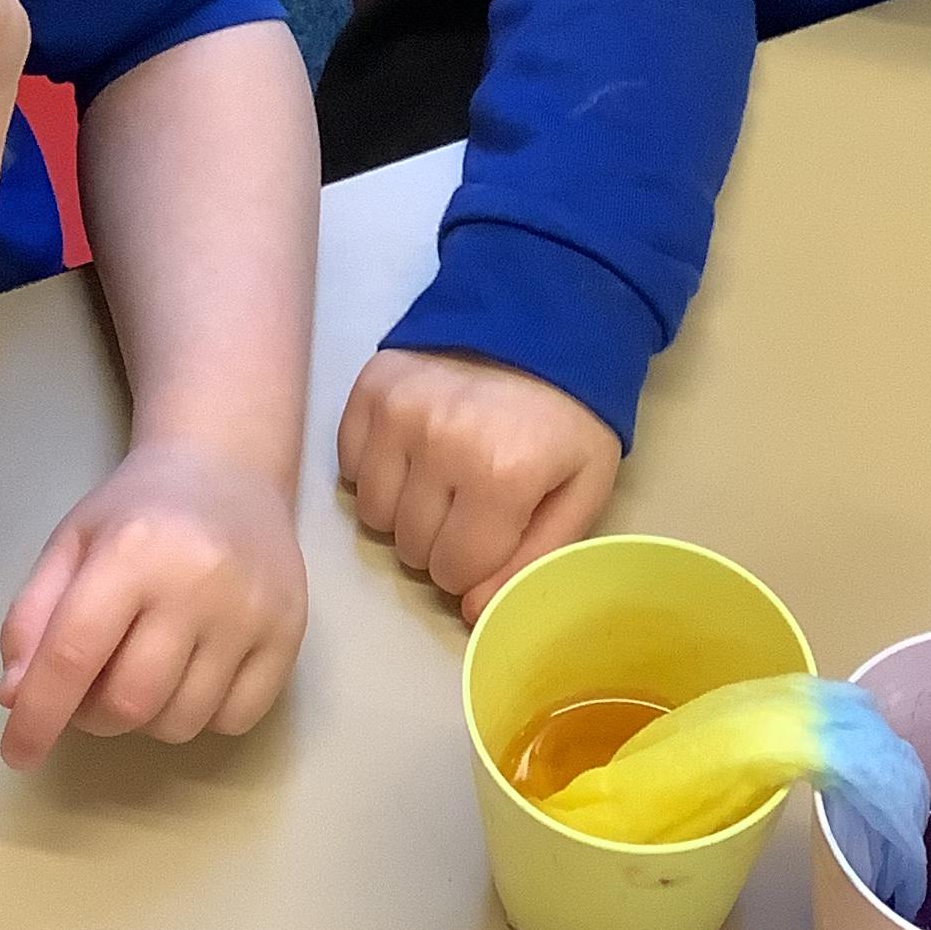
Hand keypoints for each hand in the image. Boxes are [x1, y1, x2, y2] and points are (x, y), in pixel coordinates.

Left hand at [0, 438, 306, 768]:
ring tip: (143, 672)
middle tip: (90, 689)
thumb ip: (31, 620)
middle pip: (130, 701)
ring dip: (146, 719)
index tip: (18, 754)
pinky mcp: (290, 633)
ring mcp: (252, 611)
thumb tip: (18, 700)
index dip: (38, 716)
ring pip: (182, 721)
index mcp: (132, 551)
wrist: (229, 472)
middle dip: (94, 717)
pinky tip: (192, 674)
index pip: (74, 655)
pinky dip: (202, 716)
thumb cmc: (137, 512)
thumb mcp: (70, 546)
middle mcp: (198, 582)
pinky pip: (235, 719)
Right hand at [338, 349, 620, 622]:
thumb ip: (532, 559)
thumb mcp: (581, 491)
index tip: (496, 534)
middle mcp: (440, 444)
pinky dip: (377, 472)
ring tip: (443, 478)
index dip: (476, 566)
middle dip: (443, 542)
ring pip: (373, 515)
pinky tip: (415, 450)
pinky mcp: (369, 388)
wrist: (542, 318)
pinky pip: (349, 469)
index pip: (454, 572)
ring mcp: (397, 413)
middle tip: (472, 505)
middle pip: (412, 549)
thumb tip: (468, 611)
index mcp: (502, 476)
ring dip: (406, 512)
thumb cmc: (569, 415)